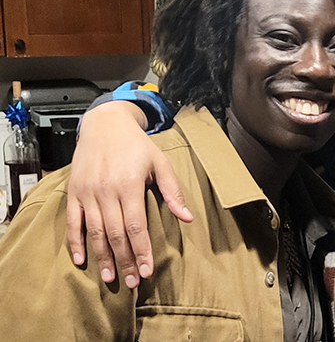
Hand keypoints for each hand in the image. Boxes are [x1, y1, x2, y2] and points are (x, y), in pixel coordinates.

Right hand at [66, 101, 191, 287]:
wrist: (105, 125)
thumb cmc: (137, 146)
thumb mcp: (161, 163)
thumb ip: (173, 191)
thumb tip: (188, 218)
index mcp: (129, 185)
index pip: (136, 226)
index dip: (141, 250)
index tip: (147, 271)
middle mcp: (105, 191)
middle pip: (115, 234)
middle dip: (124, 260)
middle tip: (132, 282)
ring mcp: (87, 193)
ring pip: (93, 232)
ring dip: (102, 257)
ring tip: (110, 277)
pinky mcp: (74, 193)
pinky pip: (72, 222)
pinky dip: (75, 242)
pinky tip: (81, 260)